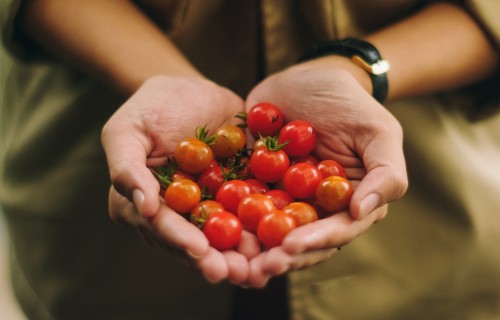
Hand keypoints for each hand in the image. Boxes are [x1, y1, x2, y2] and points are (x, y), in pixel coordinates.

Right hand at [101, 75, 255, 283]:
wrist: (192, 90)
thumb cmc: (151, 107)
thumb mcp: (127, 130)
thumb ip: (126, 167)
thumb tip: (142, 206)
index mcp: (145, 204)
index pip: (161, 226)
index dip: (179, 240)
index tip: (199, 250)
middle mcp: (177, 214)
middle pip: (195, 242)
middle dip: (215, 260)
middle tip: (236, 273)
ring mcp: (209, 207)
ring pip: (224, 236)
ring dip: (242, 254)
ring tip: (260, 266)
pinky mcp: (236, 195)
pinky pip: (250, 213)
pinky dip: (264, 226)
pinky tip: (281, 237)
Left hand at [243, 57, 407, 285]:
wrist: (309, 77)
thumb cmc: (350, 104)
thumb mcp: (378, 132)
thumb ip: (384, 173)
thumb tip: (361, 212)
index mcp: (348, 203)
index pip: (335, 231)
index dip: (314, 242)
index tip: (290, 247)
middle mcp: (315, 208)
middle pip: (298, 240)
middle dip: (278, 256)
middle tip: (257, 267)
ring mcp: (283, 197)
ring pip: (268, 231)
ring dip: (251, 248)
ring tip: (233, 261)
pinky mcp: (255, 183)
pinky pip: (240, 203)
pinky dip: (228, 217)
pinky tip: (211, 227)